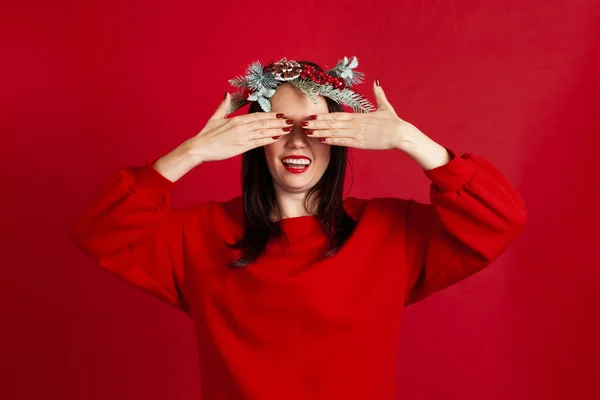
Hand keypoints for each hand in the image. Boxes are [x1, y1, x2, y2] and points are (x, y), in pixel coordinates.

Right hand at [186, 93, 292, 162]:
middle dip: (278, 121)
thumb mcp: (215, 118)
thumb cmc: (206, 134)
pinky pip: (258, 142)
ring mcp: (242, 137)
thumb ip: (223, 106)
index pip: (258, 116)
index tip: (280, 114)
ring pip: (263, 132)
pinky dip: (268, 140)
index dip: (270, 115)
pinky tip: (277, 138)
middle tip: (290, 120)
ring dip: (277, 130)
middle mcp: (241, 127)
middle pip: (264, 123)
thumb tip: (227, 94)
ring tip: (288, 128)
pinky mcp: (241, 147)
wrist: (199, 148)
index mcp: (236, 119)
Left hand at [300, 81, 418, 150]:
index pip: (336, 115)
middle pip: (331, 123)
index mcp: (358, 116)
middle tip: (302, 124)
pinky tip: (322, 140)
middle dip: (316, 124)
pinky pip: (343, 141)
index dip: (322, 116)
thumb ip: (378, 94)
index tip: (311, 116)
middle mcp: (354, 124)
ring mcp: (356, 134)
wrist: (401, 134)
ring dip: (319, 132)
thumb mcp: (385, 106)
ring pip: (334, 132)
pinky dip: (332, 140)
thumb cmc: (393, 121)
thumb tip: (377, 81)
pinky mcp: (360, 143)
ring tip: (307, 132)